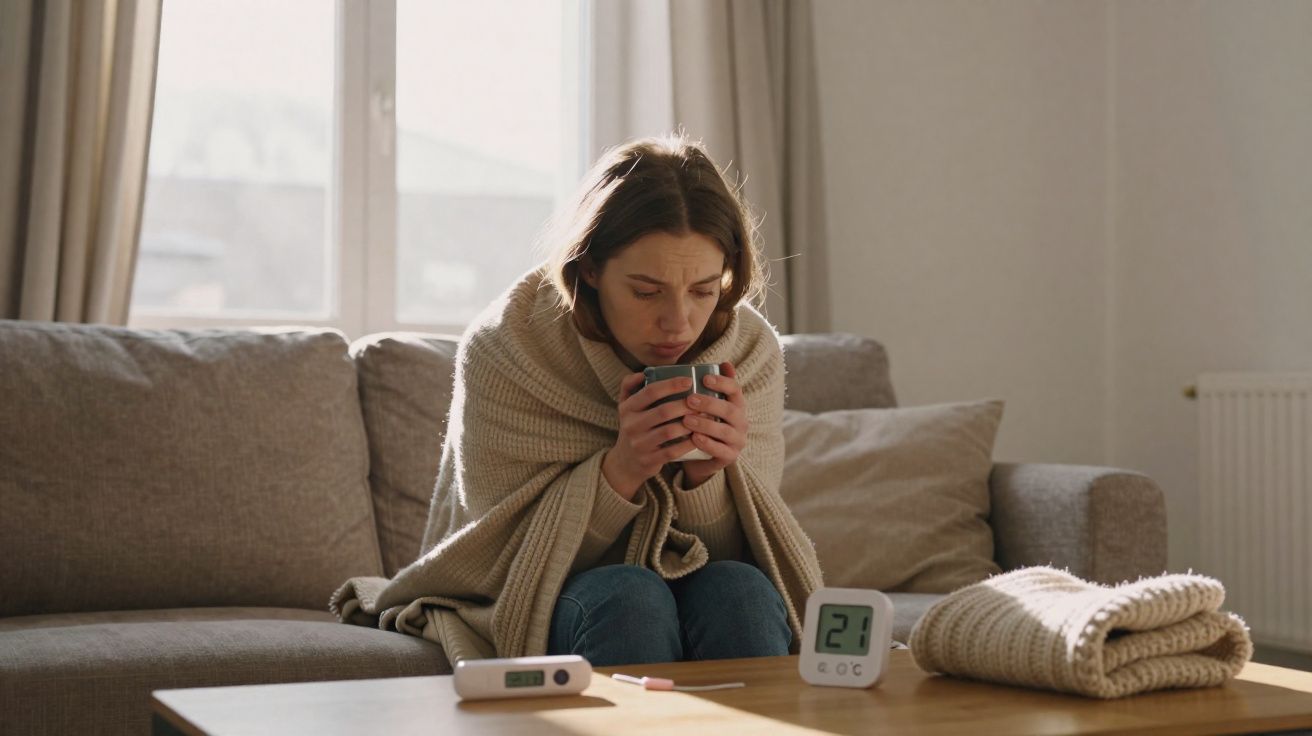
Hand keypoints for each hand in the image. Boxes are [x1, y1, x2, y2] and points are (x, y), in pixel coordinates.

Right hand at [602, 371, 699, 499]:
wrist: (625, 461)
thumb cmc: (633, 427)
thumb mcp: (625, 407)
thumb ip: (630, 386)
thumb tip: (643, 372)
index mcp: (627, 408)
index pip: (650, 392)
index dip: (671, 384)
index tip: (689, 380)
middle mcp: (631, 425)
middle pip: (663, 411)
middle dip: (685, 404)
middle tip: (701, 400)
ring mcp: (639, 444)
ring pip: (669, 431)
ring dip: (690, 423)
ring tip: (704, 417)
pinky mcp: (649, 460)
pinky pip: (672, 451)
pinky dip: (687, 443)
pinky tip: (699, 436)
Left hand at [680, 362, 748, 486]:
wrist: (700, 457)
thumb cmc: (703, 424)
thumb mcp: (706, 405)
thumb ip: (710, 386)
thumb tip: (723, 362)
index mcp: (736, 405)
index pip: (735, 390)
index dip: (722, 382)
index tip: (704, 377)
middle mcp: (741, 422)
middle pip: (730, 410)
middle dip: (710, 404)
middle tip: (689, 400)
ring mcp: (737, 440)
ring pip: (725, 431)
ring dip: (705, 424)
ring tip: (686, 420)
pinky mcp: (729, 457)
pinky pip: (721, 451)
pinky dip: (707, 444)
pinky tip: (693, 438)